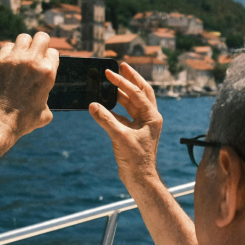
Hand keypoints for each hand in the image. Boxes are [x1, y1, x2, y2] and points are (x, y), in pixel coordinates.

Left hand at [0, 32, 58, 138]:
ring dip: (25, 46)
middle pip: (41, 38)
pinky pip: (8, 46)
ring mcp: (15, 59)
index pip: (53, 53)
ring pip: (24, 38)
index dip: (49, 59)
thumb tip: (45, 94)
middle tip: (35, 55)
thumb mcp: (46, 112)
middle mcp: (32, 62)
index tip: (44, 65)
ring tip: (22, 56)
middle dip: (40, 45)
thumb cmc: (24, 120)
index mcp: (48, 72)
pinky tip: (9, 63)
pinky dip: (10, 52)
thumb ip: (48, 96)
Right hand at [90, 62, 163, 189]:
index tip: (110, 73)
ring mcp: (142, 124)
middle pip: (141, 92)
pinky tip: (106, 103)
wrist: (139, 179)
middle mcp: (150, 118)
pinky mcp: (134, 131)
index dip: (123, 82)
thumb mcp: (119, 137)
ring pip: (133, 102)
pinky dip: (116, 107)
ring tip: (112, 81)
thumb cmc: (135, 160)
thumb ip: (106, 120)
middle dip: (131, 79)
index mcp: (152, 117)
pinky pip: (125, 114)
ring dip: (123, 91)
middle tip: (121, 66)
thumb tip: (93, 105)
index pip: (137, 93)